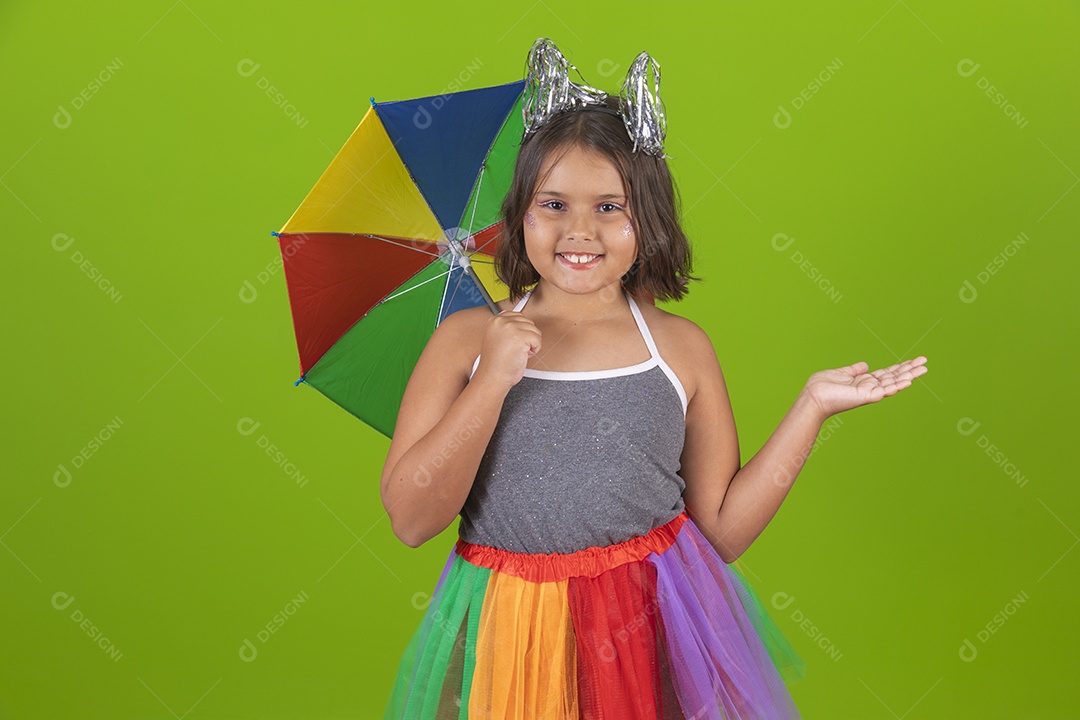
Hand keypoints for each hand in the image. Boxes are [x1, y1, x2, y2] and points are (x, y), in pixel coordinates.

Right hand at [473, 310, 541, 389]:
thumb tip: (521, 323)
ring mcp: (511, 328)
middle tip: (515, 349)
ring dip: (531, 344)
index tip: (516, 341)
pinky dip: (535, 350)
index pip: (517, 316)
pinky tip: (523, 355)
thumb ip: (506, 328)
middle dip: (526, 337)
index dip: (521, 330)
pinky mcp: (521, 337)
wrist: (493, 377)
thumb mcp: (496, 338)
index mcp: (495, 320)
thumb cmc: (496, 363)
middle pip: (528, 322)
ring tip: (518, 353)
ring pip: (535, 330)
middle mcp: (502, 321)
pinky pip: (538, 339)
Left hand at [803, 356, 927, 419]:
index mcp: (864, 381)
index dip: (900, 367)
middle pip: (894, 377)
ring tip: (923, 370)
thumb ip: (854, 370)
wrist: (812, 396)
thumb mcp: (840, 373)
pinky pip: (885, 390)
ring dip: (909, 376)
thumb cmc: (822, 387)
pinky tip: (909, 380)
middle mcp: (869, 388)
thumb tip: (865, 365)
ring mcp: (869, 393)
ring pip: (893, 383)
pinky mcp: (866, 397)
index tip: (914, 360)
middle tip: (926, 362)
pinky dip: (897, 385)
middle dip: (910, 369)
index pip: (887, 373)